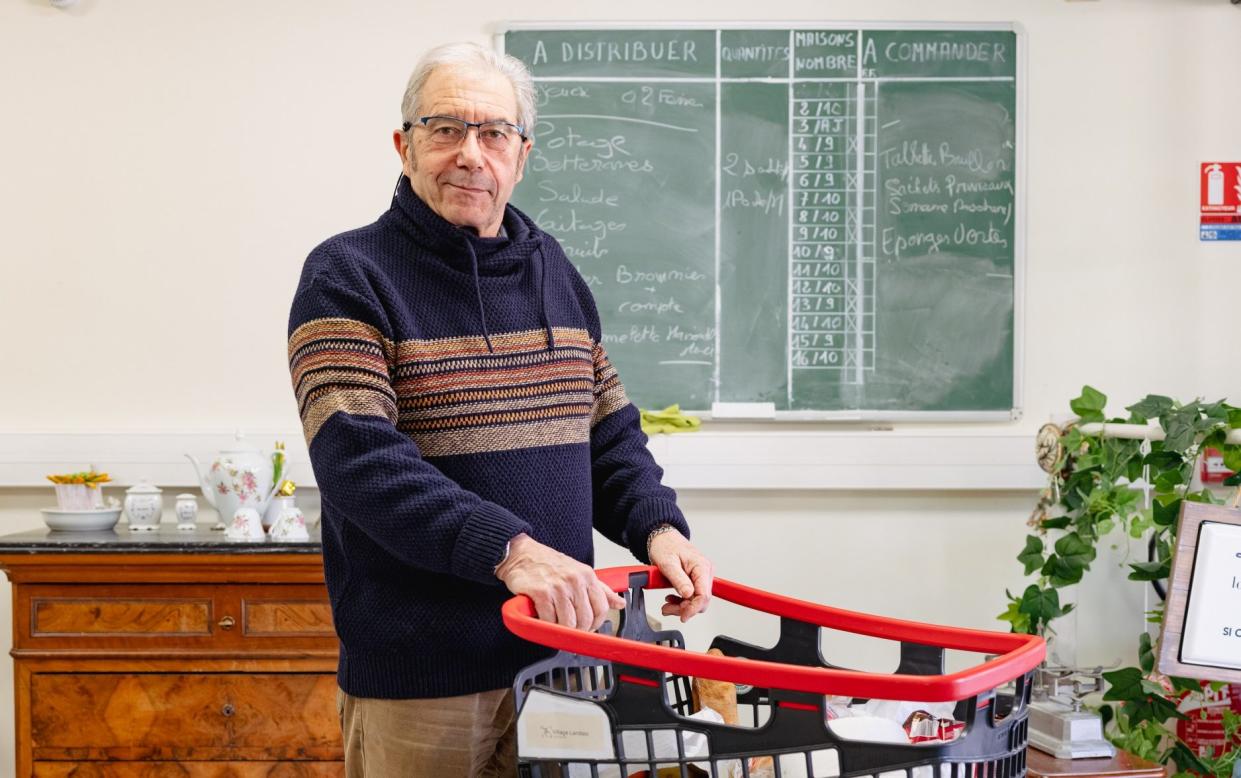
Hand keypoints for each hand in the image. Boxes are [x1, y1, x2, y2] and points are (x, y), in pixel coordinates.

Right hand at [496, 534, 625, 631]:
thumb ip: (601, 589)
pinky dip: (546, 624)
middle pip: (585, 620)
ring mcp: (558, 587)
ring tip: (556, 623)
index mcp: (587, 576)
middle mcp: (574, 581)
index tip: (588, 628)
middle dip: (578, 630)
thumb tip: (620, 602)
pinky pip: (549, 620)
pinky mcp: (541, 593)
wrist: (521, 554)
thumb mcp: (579, 572)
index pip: (601, 608)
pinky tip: (543, 618)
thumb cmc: (549, 564)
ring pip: (568, 623)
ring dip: (561, 629)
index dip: (596, 624)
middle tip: (569, 629)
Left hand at [648, 529, 712, 621]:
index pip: (704, 595)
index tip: (683, 616)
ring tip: (667, 605)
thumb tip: (688, 595)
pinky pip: (692, 595)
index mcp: (701, 566)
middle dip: (685, 608)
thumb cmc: (665, 546)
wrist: (662, 539)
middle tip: (668, 609)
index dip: (693, 608)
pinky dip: (682, 601)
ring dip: (682, 606)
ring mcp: (701, 576)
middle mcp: (705, 571)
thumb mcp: (668, 563)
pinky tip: (671, 599)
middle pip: (701, 600)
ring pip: (696, 600)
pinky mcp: (696, 579)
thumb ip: (678, 580)